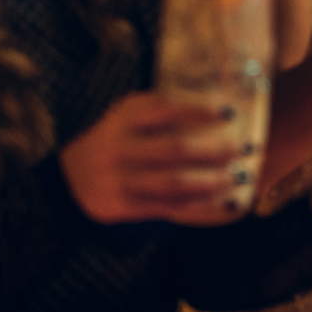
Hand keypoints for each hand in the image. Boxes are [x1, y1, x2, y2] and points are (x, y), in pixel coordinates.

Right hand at [59, 91, 242, 224]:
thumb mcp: (126, 116)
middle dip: (214, 150)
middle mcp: (120, 148)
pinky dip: (200, 206)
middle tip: (243, 148)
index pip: (165, 109)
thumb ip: (160, 108)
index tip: (229, 113)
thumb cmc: (114, 140)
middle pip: (175, 148)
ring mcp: (121, 180)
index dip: (199, 110)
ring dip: (212, 181)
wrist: (68, 180)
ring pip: (174, 182)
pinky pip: (168, 208)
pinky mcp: (124, 206)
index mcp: (124, 119)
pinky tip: (223, 203)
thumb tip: (216, 103)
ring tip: (240, 177)